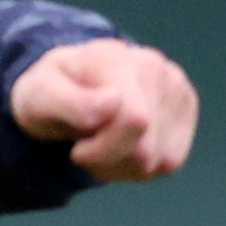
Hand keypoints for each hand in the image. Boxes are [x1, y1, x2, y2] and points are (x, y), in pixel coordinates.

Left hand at [10, 40, 198, 182]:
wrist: (68, 85)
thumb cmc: (51, 92)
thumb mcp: (40, 97)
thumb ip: (70, 102)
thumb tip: (114, 102)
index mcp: (115, 58)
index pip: (133, 120)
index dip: (99, 150)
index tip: (77, 145)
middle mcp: (155, 67)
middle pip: (143, 150)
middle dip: (106, 159)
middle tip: (86, 143)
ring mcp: (176, 89)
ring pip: (156, 160)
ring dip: (120, 164)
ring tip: (102, 141)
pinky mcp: (186, 113)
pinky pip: (167, 162)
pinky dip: (138, 167)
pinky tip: (121, 146)